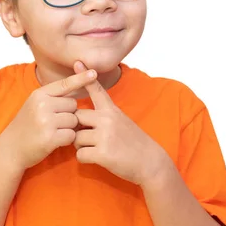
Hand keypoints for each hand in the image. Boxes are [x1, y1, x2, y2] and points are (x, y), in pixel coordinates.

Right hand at [0, 68, 97, 170]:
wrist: (11, 148)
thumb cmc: (27, 125)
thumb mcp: (34, 104)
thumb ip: (52, 96)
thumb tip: (77, 85)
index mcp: (39, 94)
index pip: (64, 84)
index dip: (80, 78)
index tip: (94, 73)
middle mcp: (42, 105)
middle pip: (73, 105)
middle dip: (69, 114)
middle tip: (54, 123)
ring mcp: (46, 121)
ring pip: (74, 120)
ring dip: (69, 128)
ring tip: (53, 131)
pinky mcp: (50, 138)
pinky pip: (71, 134)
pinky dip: (67, 139)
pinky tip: (55, 141)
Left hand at [73, 61, 168, 185]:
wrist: (150, 163)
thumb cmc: (134, 143)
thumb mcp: (122, 121)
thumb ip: (105, 115)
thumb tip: (83, 116)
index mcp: (112, 111)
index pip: (97, 90)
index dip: (86, 77)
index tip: (77, 62)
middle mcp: (107, 120)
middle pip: (76, 117)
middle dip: (76, 128)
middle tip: (87, 137)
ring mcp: (105, 136)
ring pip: (75, 138)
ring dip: (80, 146)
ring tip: (95, 148)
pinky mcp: (103, 153)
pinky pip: (80, 154)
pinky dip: (84, 158)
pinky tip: (96, 159)